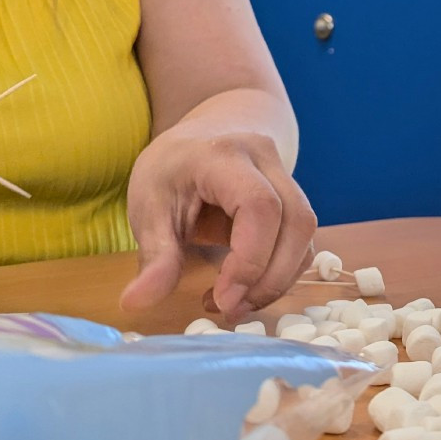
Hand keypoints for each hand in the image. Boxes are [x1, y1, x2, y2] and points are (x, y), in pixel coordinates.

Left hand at [120, 128, 315, 320]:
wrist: (207, 131)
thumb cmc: (173, 169)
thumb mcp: (149, 206)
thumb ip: (154, 256)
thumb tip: (135, 303)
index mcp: (223, 155)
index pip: (259, 205)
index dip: (250, 259)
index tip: (222, 299)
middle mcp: (265, 158)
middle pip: (295, 220)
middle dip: (270, 277)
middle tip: (230, 309)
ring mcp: (286, 173)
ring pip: (305, 231)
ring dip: (280, 278)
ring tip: (238, 303)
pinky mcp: (294, 197)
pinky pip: (303, 239)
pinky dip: (283, 271)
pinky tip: (250, 287)